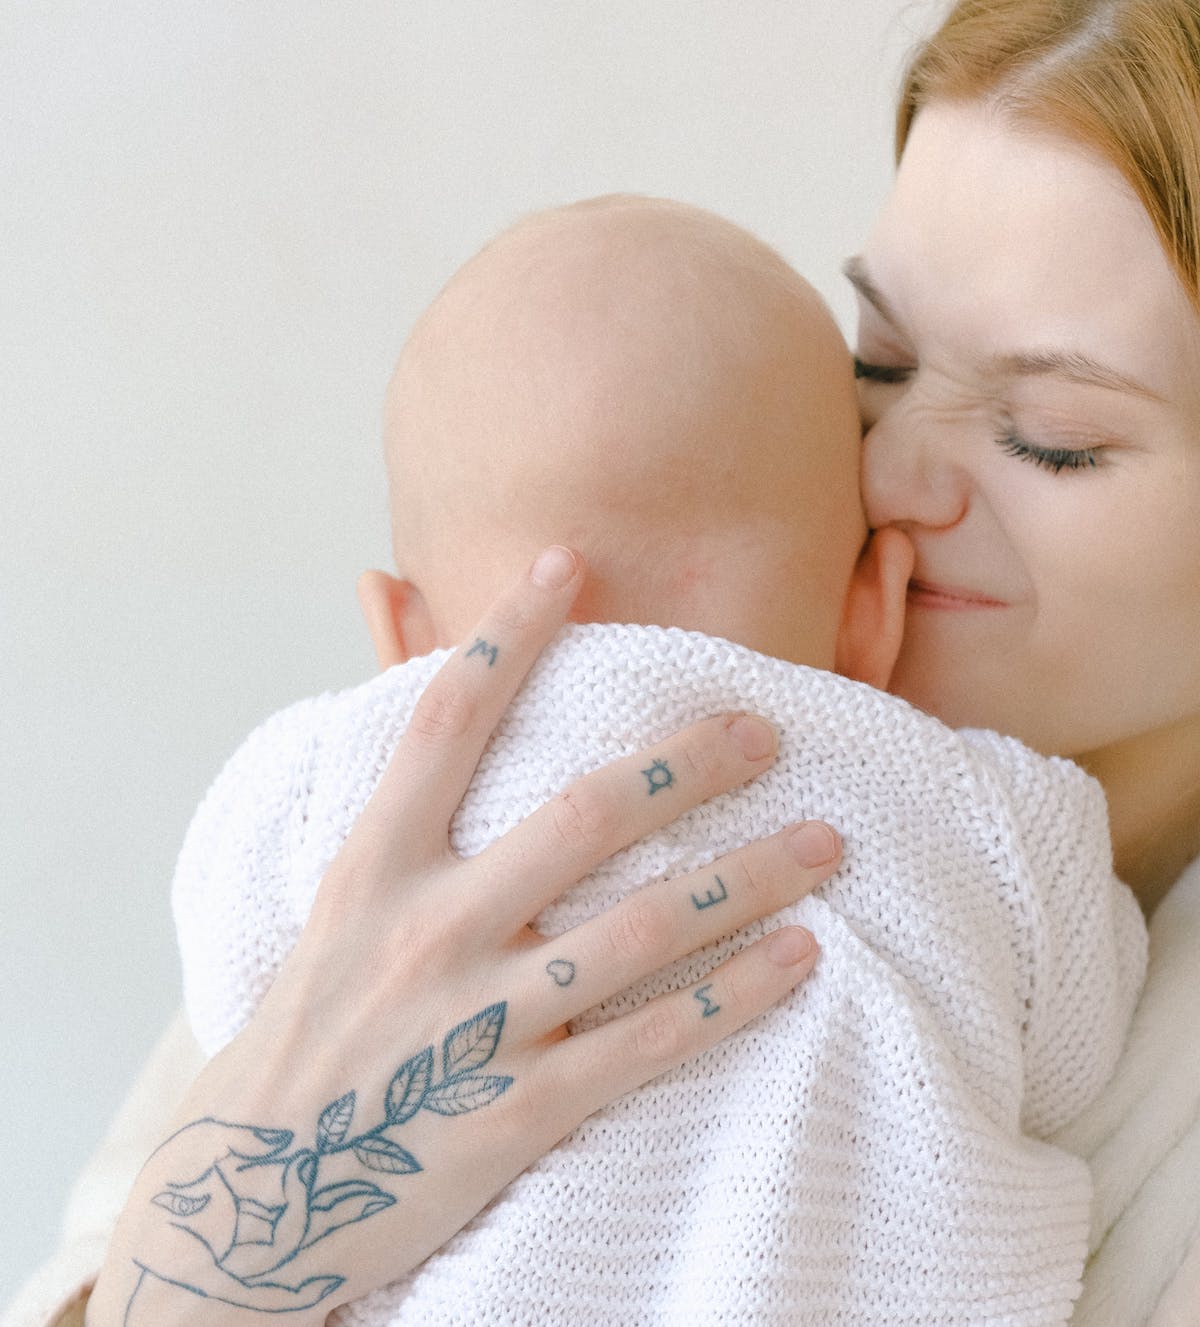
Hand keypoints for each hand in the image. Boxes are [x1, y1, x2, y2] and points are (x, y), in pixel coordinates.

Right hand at [88, 547, 836, 1325]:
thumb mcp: (334, 904)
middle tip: (767, 731)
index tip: (570, 564)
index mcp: (373, 868)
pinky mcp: (520, 1108)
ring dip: (746, 877)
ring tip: (824, 844)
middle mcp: (428, 931)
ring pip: (642, 928)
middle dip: (688, 763)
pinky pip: (650, 1039)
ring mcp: (477, 1022)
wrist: (257, 1198)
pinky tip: (799, 958)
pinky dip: (734, 993)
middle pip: (583, 815)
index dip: (509, 635)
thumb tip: (389, 673)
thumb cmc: (308, 1027)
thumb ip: (390, 802)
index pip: (446, 722)